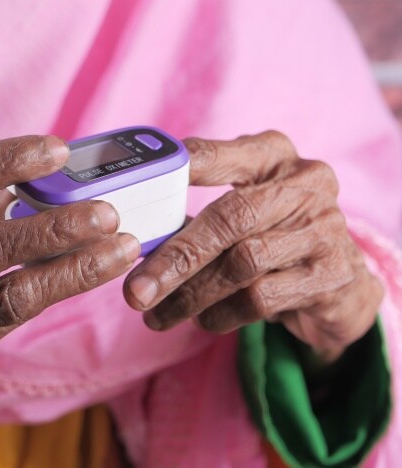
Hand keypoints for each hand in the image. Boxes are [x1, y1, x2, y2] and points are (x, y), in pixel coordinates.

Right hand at [0, 135, 139, 462]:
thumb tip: (26, 181)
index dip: (0, 162)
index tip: (56, 150)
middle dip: (50, 225)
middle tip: (106, 210)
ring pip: (0, 291)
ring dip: (68, 266)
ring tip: (120, 246)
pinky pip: (7, 321)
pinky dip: (53, 292)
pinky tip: (89, 273)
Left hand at [123, 131, 382, 363]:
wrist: (339, 284)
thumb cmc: (272, 237)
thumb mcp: (241, 211)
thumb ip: (196, 213)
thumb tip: (135, 238)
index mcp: (273, 156)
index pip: (222, 154)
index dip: (184, 169)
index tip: (144, 188)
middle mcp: (304, 184)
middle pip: (230, 216)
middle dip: (177, 257)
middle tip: (135, 291)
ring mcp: (324, 228)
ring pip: (243, 263)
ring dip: (191, 295)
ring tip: (158, 314)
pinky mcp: (331, 275)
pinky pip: (261, 297)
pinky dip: (222, 313)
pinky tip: (202, 320)